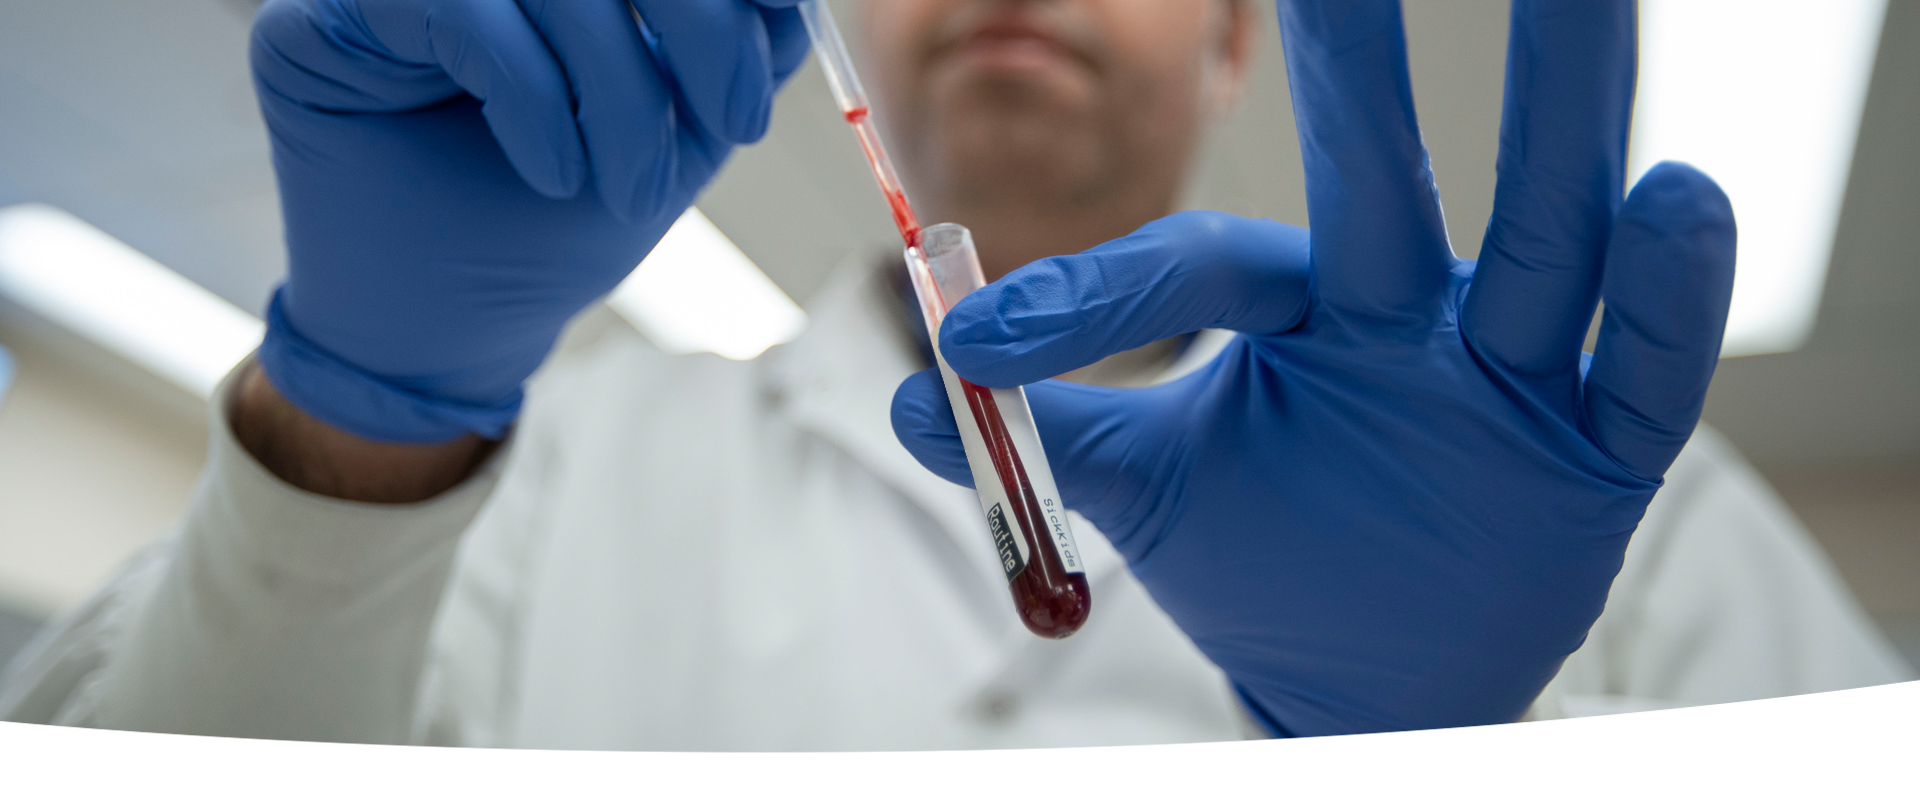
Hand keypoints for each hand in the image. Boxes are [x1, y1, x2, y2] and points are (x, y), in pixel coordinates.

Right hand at [251, 0, 807, 441]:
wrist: (443, 332)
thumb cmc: (543, 231)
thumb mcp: (670, 139)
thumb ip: (730, 59)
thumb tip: (793, 6)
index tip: (783, 19)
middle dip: (699, 23)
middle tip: (731, 119)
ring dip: (617, 86)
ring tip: (634, 183)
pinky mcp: (326, 14)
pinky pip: (459, 8)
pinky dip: (532, 97)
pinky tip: (555, 173)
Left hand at [892, 0, 1734, 734]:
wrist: (1379, 673)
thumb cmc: (1271, 556)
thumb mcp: (1151, 494)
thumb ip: (1052, 436)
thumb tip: (914, 391)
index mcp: (1301, 314)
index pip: (1208, 269)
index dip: (1098, 292)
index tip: (976, 331)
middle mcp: (1410, 314)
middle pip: (1388, 184)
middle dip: (1364, 74)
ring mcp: (1511, 371)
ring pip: (1546, 233)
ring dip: (1566, 113)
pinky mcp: (1601, 447)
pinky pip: (1645, 363)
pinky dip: (1671, 289)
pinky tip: (1675, 196)